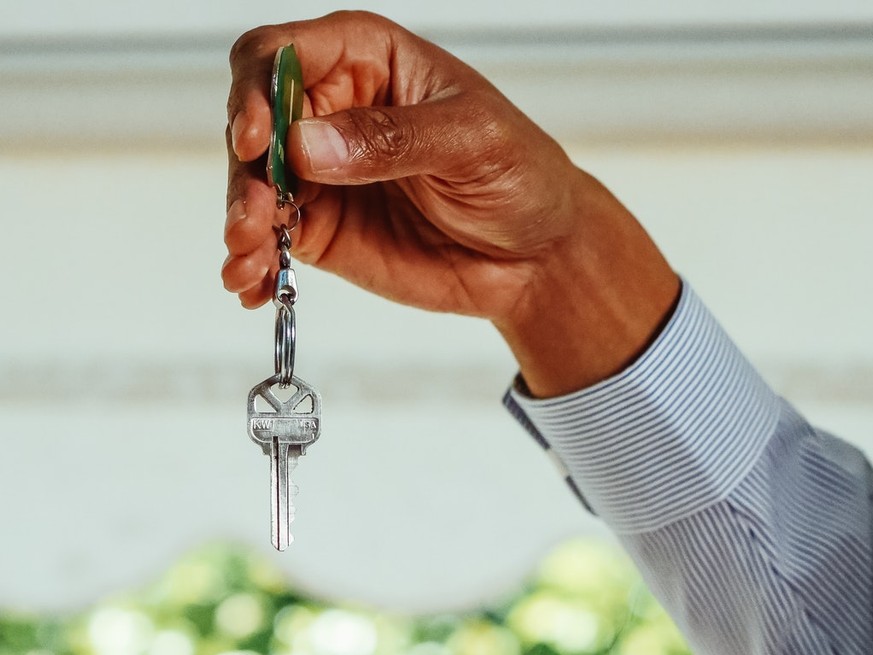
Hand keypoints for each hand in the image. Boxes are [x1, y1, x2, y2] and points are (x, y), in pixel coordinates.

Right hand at [224, 11, 678, 395]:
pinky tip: (252, 286)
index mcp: (367, 60)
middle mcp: (331, 110)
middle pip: (252, 122)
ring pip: (253, 185)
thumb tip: (308, 144)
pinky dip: (254, 262)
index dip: (257, 90)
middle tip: (257, 217)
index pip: (281, 54)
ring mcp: (321, 173)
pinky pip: (270, 240)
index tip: (261, 140)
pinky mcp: (322, 228)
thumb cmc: (520, 174)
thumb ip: (392, 138)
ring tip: (251, 260)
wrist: (537, 254)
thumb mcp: (471, 141)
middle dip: (246, 170)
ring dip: (241, 221)